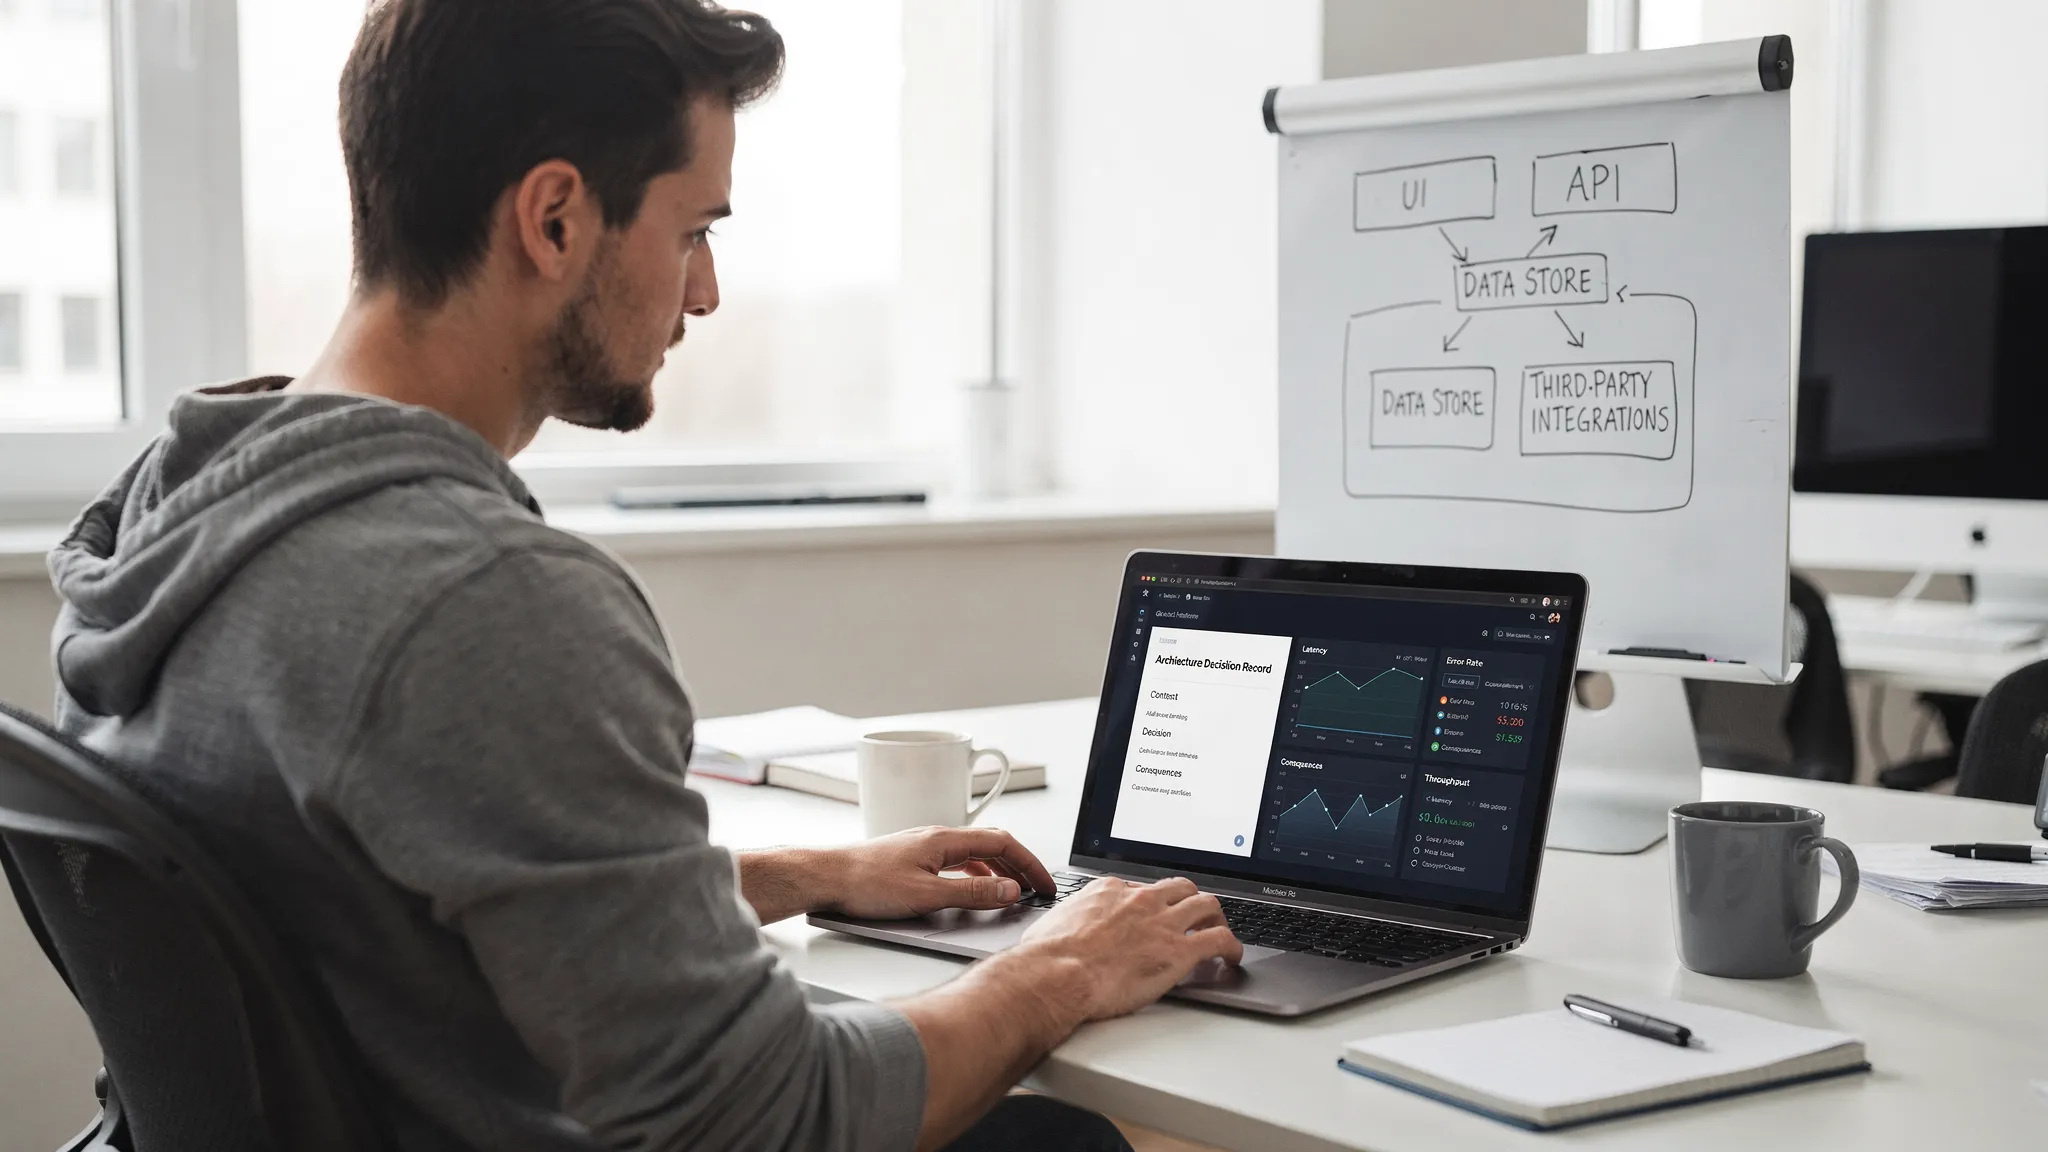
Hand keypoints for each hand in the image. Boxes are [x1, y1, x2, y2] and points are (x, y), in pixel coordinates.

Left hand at [823, 826, 1056, 920]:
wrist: (827, 877)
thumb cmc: (866, 882)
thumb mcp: (927, 895)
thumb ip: (972, 894)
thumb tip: (1011, 890)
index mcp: (946, 839)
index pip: (1003, 843)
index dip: (1030, 864)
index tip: (1046, 884)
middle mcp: (938, 837)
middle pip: (992, 845)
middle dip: (1020, 866)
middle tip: (1039, 889)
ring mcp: (925, 847)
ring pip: (975, 854)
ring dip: (999, 871)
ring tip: (1014, 892)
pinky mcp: (913, 859)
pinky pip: (957, 862)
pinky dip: (977, 875)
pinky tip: (974, 891)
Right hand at [1017, 876, 1242, 1020]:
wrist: (1057, 974)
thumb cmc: (1048, 956)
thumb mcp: (1054, 923)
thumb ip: (1070, 920)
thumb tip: (1061, 929)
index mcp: (1111, 891)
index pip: (1143, 889)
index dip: (1153, 903)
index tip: (1154, 914)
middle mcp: (1141, 901)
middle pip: (1181, 888)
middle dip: (1190, 900)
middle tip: (1195, 916)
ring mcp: (1163, 923)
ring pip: (1207, 905)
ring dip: (1216, 917)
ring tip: (1219, 930)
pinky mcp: (1179, 950)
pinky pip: (1220, 940)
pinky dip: (1232, 946)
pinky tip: (1232, 956)